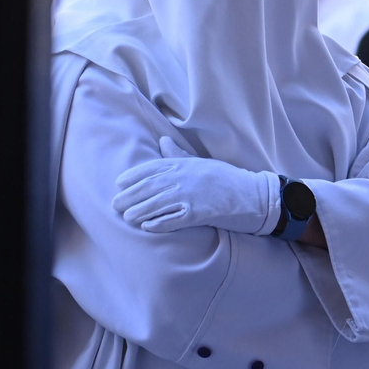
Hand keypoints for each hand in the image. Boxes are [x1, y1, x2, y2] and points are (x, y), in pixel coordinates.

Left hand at [113, 137, 274, 234]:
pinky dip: (158, 223)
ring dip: (139, 211)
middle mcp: (185, 177)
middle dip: (130, 196)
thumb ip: (179, 155)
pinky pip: (174, 219)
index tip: (119, 184)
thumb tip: (163, 141)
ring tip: (127, 217)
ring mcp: (192, 195)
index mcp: (185, 164)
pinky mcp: (200, 213)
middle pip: (150, 186)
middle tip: (115, 205)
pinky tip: (146, 227)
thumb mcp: (202, 163)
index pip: (152, 168)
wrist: (254, 195)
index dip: (133, 176)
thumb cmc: (227, 179)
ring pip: (157, 203)